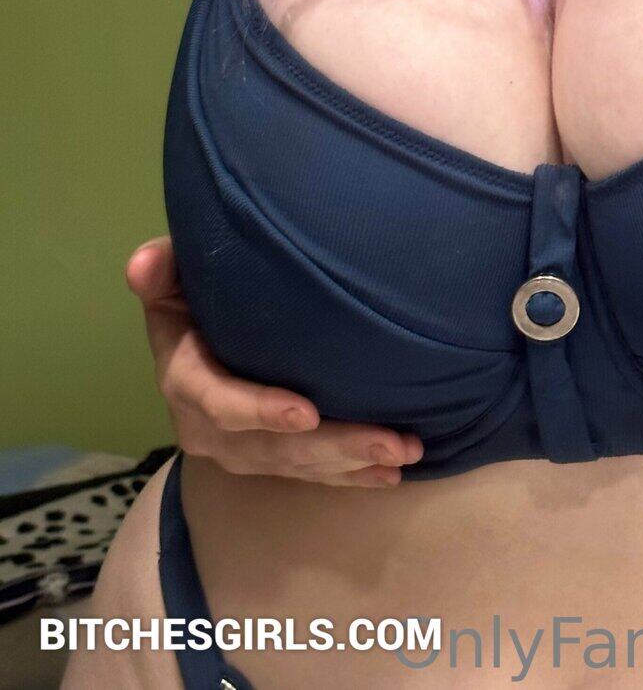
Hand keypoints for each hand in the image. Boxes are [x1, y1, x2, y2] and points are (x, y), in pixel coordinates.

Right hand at [126, 237, 422, 486]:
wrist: (199, 323)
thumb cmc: (194, 288)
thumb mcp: (173, 274)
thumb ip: (163, 270)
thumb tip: (142, 264)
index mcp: (184, 377)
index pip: (217, 402)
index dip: (259, 411)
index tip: (307, 413)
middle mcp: (207, 425)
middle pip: (269, 447)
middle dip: (329, 447)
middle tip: (387, 440)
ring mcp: (238, 447)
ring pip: (294, 465)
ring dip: (350, 463)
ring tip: (402, 453)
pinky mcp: (265, 456)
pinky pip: (307, 472)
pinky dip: (349, 475)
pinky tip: (391, 473)